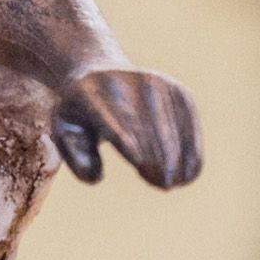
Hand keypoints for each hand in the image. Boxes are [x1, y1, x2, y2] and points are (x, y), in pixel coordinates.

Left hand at [52, 65, 198, 188]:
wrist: (100, 74)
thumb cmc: (81, 114)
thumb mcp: (66, 133)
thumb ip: (77, 159)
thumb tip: (97, 177)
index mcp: (91, 94)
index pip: (113, 122)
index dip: (130, 144)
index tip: (141, 166)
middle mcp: (127, 83)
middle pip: (149, 128)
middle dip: (159, 160)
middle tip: (162, 185)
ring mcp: (156, 85)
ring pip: (172, 128)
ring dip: (176, 159)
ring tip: (172, 183)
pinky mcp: (177, 92)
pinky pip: (191, 125)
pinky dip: (192, 151)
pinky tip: (190, 174)